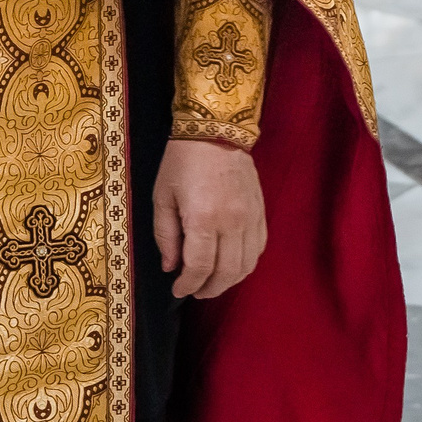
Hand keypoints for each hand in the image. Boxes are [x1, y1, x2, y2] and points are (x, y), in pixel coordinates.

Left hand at [153, 138, 267, 298]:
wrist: (215, 130)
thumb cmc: (182, 162)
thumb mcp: (162, 197)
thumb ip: (165, 236)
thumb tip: (171, 267)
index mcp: (203, 219)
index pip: (200, 267)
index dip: (188, 285)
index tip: (177, 290)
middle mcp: (231, 222)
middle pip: (226, 272)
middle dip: (208, 289)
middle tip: (194, 291)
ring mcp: (250, 217)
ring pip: (247, 264)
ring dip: (229, 280)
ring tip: (212, 282)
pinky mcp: (260, 211)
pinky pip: (259, 247)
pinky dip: (246, 263)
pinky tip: (232, 264)